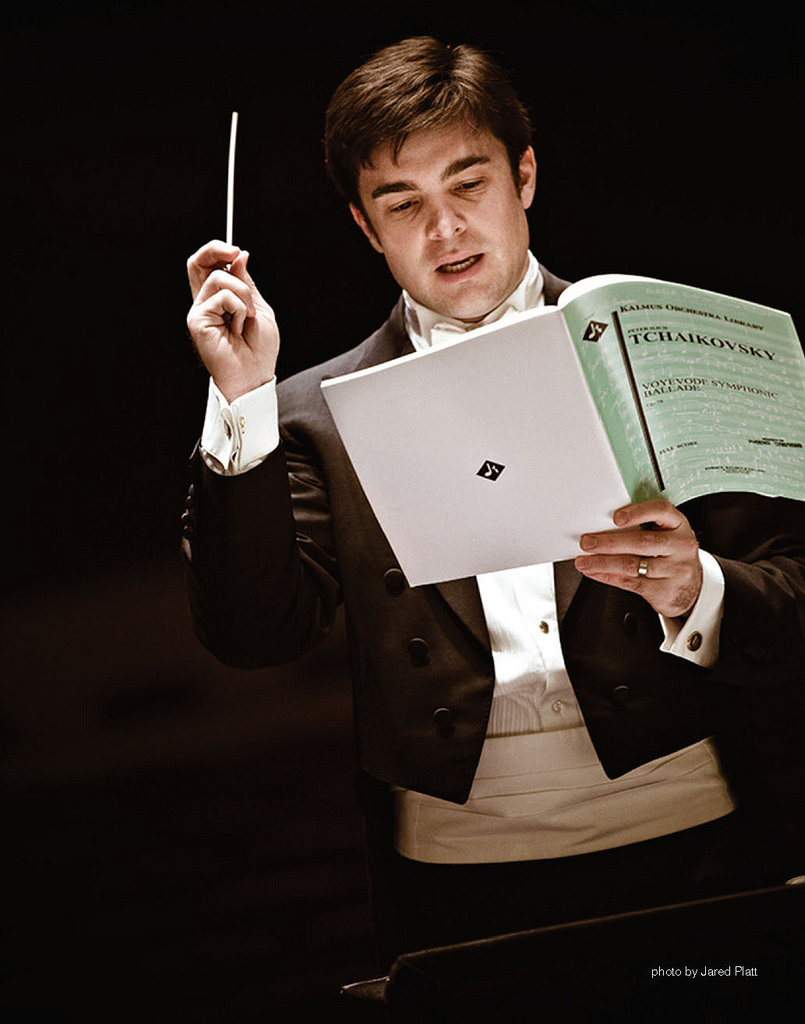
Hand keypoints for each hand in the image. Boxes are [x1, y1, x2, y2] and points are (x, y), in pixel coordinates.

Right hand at [186, 240, 279, 401]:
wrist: (255, 376)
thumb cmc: (258, 351)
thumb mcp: (258, 308)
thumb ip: (246, 283)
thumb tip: (238, 256)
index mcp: (219, 299)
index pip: (208, 266)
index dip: (218, 251)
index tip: (237, 251)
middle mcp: (205, 303)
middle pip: (196, 263)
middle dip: (215, 250)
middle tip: (233, 252)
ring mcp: (200, 311)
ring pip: (218, 279)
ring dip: (243, 293)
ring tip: (248, 317)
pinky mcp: (197, 320)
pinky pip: (221, 297)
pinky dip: (238, 308)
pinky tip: (239, 328)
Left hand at [574, 498, 702, 617]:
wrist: (692, 588)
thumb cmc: (671, 555)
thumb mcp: (666, 536)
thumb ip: (643, 528)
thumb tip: (602, 526)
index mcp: (679, 525)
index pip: (662, 511)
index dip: (638, 512)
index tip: (616, 517)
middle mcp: (680, 546)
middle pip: (642, 542)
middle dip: (609, 542)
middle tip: (588, 542)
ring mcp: (675, 570)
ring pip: (632, 565)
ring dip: (603, 562)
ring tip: (584, 561)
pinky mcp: (665, 590)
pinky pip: (630, 582)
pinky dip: (608, 577)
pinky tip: (595, 572)